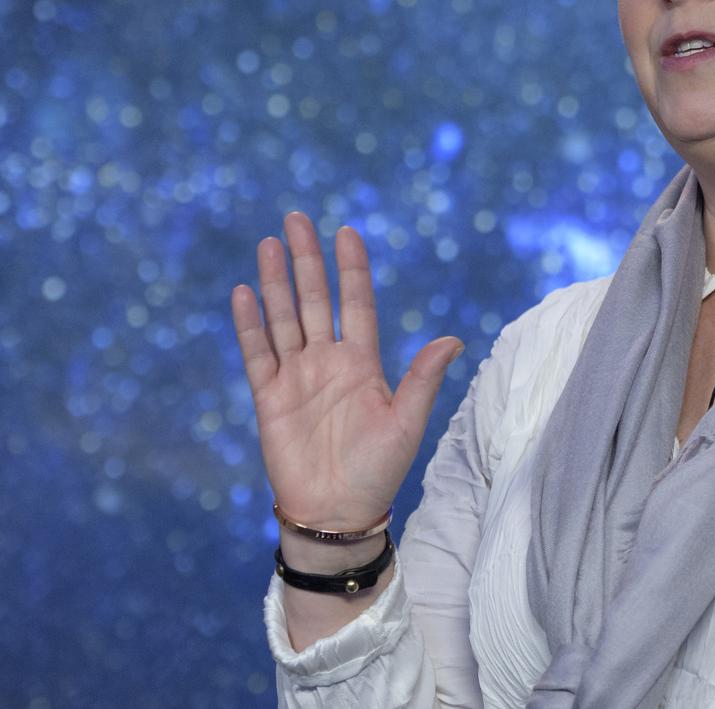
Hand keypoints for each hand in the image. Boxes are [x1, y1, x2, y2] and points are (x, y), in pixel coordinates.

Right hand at [231, 211, 462, 531]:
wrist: (337, 513)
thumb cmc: (379, 471)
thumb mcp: (406, 423)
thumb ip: (422, 379)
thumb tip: (453, 339)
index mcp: (363, 363)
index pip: (357, 303)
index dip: (351, 269)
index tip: (347, 231)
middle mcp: (328, 361)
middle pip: (314, 299)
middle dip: (306, 260)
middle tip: (297, 218)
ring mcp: (296, 377)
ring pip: (283, 318)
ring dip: (276, 281)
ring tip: (270, 243)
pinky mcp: (269, 398)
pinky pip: (257, 354)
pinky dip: (249, 324)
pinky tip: (245, 292)